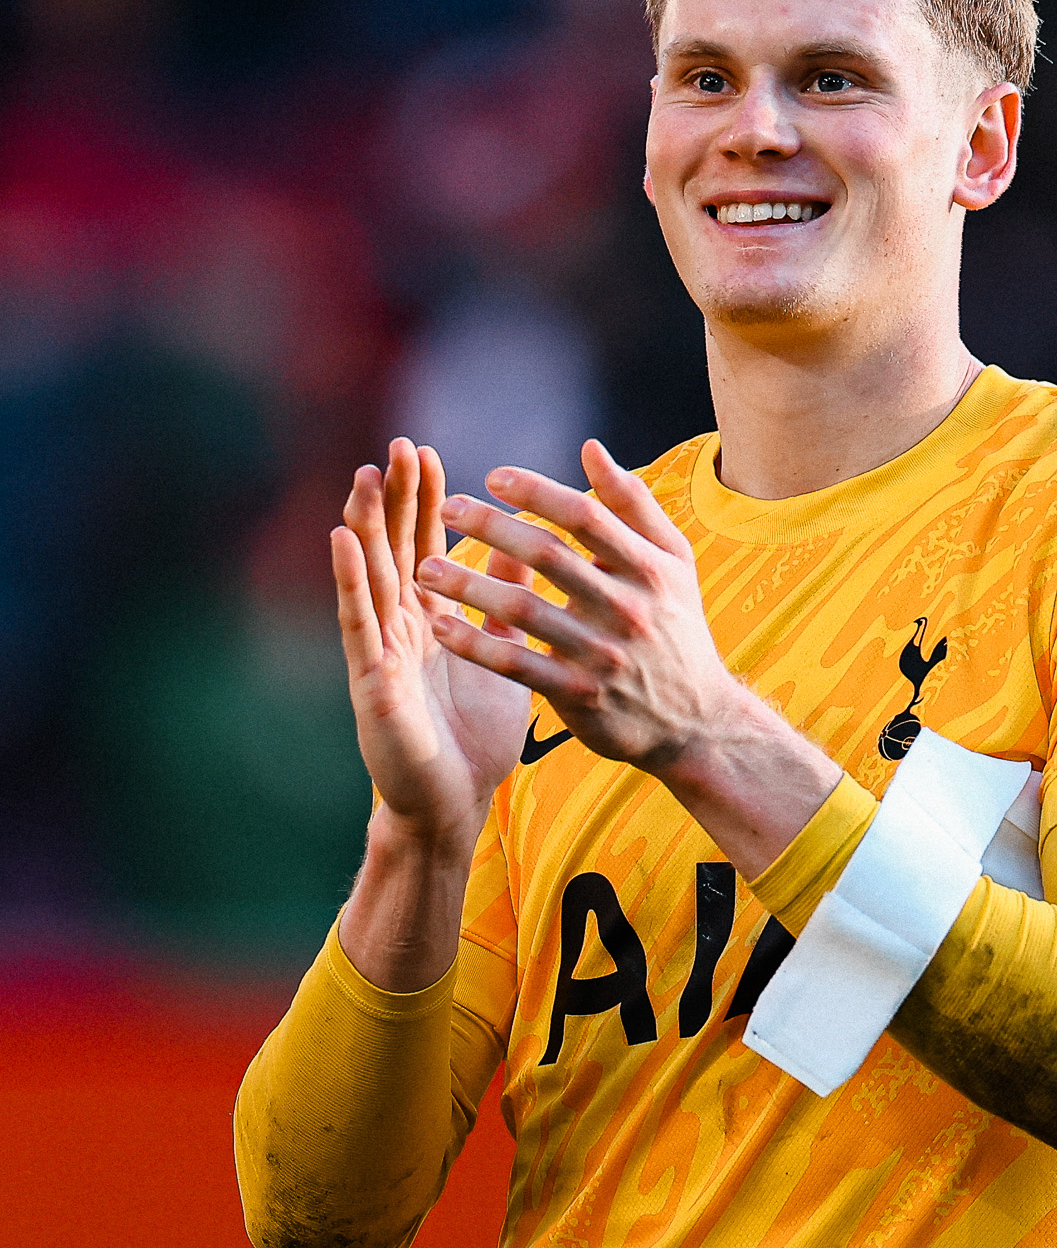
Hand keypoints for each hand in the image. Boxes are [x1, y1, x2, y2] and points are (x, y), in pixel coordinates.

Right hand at [332, 438, 533, 849]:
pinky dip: (349, 581)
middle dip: (395, 498)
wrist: (455, 802)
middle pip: (394, 550)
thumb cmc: (474, 734)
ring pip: (371, 576)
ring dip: (366, 526)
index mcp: (431, 619)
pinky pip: (358, 624)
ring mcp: (381, 651)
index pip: (425, 547)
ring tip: (364, 476)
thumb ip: (505, 601)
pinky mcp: (371, 681)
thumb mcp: (501, 654)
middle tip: (397, 446)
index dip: (424, 501)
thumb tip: (524, 546)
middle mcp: (400, 627)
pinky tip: (341, 542)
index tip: (426, 451)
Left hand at [420, 440, 839, 873]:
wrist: (698, 721)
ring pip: (524, 611)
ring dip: (468, 586)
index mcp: (648, 567)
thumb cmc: (676, 627)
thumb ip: (633, 505)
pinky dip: (476, 645)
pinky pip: (517, 665)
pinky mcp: (579, 695)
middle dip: (491, 528)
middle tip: (447, 511)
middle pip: (548, 556)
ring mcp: (602, 654)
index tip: (493, 478)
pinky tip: (442, 627)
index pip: (584, 516)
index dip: (536, 491)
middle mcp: (626, 608)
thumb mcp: (673, 563)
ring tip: (427, 568)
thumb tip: (590, 449)